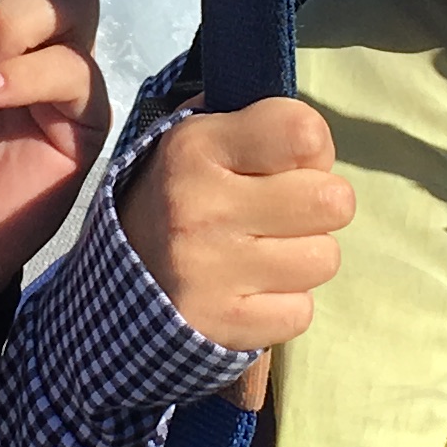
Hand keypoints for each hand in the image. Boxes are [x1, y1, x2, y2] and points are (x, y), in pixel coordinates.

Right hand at [117, 98, 354, 354]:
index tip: (283, 163)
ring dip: (302, 258)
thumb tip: (312, 133)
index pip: (306, 132)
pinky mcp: (223, 324)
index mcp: (195, 148)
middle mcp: (203, 207)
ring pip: (324, 258)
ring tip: (263, 253)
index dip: (310, 150)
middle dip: (316, 207)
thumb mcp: (193, 140)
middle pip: (333, 200)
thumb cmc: (175, 201)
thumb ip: (251, 122)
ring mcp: (212, 271)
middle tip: (279, 214)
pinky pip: (302, 311)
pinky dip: (284, 304)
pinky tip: (251, 291)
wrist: (112, 288)